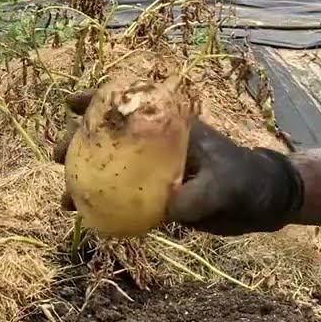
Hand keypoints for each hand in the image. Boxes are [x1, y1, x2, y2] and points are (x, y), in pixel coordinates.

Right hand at [53, 89, 305, 235]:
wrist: (263, 204)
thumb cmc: (246, 182)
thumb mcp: (223, 186)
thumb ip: (195, 196)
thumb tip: (166, 210)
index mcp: (170, 129)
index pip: (129, 106)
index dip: (97, 101)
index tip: (70, 104)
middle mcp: (156, 146)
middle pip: (108, 139)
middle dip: (77, 144)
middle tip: (57, 157)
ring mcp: (155, 171)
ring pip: (110, 171)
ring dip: (85, 182)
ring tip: (65, 202)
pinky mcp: (158, 197)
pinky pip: (123, 199)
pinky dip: (104, 207)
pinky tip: (87, 219)